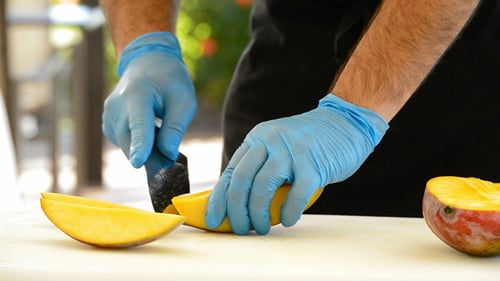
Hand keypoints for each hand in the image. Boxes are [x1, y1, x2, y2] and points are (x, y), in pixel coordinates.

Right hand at [102, 32, 196, 167]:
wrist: (148, 63)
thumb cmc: (170, 82)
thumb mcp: (184, 101)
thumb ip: (175, 128)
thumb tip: (167, 154)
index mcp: (138, 94)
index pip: (139, 123)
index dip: (140, 144)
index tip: (138, 162)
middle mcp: (117, 104)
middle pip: (130, 140)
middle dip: (149, 155)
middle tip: (169, 158)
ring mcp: (108, 114)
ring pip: (127, 145)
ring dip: (145, 148)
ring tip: (161, 128)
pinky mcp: (107, 124)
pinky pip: (124, 143)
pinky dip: (138, 144)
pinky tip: (150, 128)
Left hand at [205, 94, 388, 234]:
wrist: (346, 122)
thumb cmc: (309, 143)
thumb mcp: (278, 146)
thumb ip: (261, 167)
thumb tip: (238, 203)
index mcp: (257, 139)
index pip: (231, 172)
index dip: (218, 199)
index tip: (213, 220)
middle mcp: (270, 142)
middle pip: (241, 181)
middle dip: (236, 211)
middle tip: (240, 229)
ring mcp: (292, 152)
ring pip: (263, 188)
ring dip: (258, 214)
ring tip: (261, 228)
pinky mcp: (314, 164)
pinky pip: (296, 194)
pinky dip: (289, 212)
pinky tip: (288, 220)